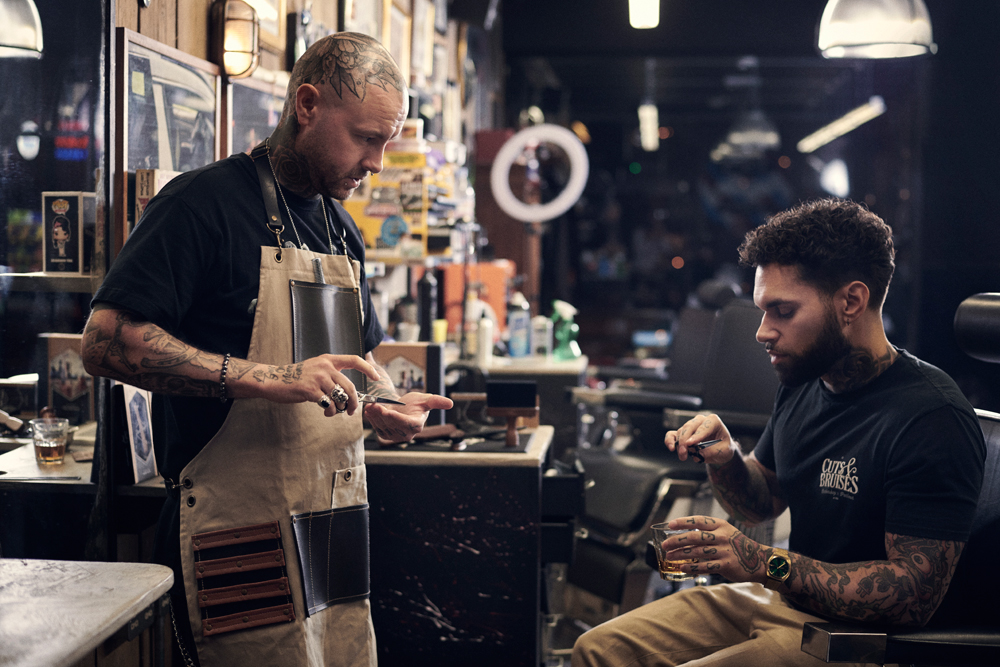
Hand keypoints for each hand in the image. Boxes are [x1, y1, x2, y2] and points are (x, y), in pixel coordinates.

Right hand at [234, 354, 380, 416]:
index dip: (367, 369)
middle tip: (352, 411)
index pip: (354, 359)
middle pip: (349, 386)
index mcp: (328, 360)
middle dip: (354, 402)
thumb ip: (331, 376)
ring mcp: (318, 378)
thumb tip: (347, 393)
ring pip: (340, 397)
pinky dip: (330, 411)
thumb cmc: (296, 377)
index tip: (376, 377)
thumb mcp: (316, 369)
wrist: (274, 380)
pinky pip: (329, 404)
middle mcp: (325, 366)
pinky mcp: (310, 390)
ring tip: (333, 411)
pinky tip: (325, 411)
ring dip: (340, 408)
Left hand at [364, 392, 454, 443]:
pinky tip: (369, 410)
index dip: (397, 418)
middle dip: (382, 414)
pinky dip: (372, 419)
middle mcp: (407, 434)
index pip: (406, 424)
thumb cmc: (416, 403)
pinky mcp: (386, 435)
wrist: (404, 408)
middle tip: (375, 403)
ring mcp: (395, 436)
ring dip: (375, 416)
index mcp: (417, 425)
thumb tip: (450, 403)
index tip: (388, 411)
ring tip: (371, 405)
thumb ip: (437, 401)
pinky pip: (377, 428)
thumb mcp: (426, 400)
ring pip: (383, 426)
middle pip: (392, 424)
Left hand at [663, 515, 768, 582]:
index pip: (698, 521)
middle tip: (664, 545)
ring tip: (669, 557)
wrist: (757, 560)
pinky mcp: (725, 565)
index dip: (683, 522)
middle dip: (677, 541)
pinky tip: (682, 567)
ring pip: (697, 552)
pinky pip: (705, 566)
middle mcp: (721, 536)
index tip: (670, 524)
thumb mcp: (725, 531)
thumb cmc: (736, 544)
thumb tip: (683, 535)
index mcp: (720, 525)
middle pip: (694, 537)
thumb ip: (708, 532)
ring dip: (680, 555)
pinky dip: (692, 567)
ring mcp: (724, 551)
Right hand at [664, 413, 734, 465]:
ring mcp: (691, 426)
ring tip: (683, 457)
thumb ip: (711, 452)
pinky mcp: (683, 433)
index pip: (704, 427)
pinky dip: (669, 440)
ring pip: (681, 433)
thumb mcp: (724, 451)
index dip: (697, 436)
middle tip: (684, 454)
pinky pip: (673, 434)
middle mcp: (701, 420)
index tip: (690, 444)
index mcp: (713, 421)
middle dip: (685, 441)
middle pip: (689, 427)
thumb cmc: (723, 447)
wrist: (720, 449)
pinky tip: (670, 447)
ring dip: (680, 446)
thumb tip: (697, 455)